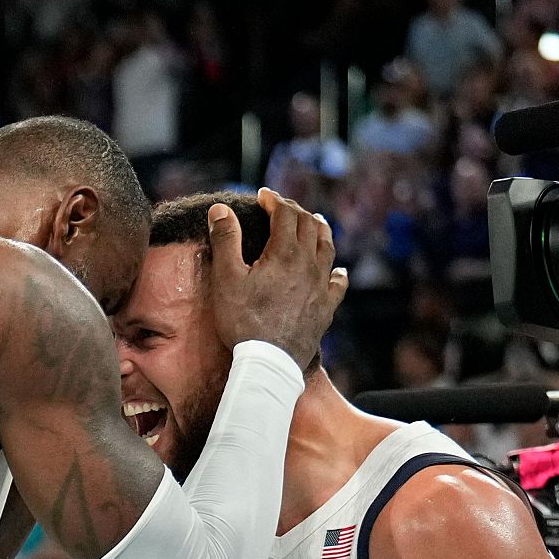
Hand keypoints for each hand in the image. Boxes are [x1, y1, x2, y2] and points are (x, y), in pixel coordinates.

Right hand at [208, 188, 344, 367]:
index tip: (261, 196)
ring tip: (315, 222)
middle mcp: (309, 264)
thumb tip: (220, 209)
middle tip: (281, 207)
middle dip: (295, 211)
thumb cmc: (243, 321)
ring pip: (327, 248)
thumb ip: (225, 240)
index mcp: (285, 253)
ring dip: (320, 230)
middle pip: (309, 225)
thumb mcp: (226, 279)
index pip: (285, 214)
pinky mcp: (326, 308)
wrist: (269, 362)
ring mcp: (321, 286)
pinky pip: (338, 283)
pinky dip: (338, 271)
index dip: (273, 200)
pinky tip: (338, 270)